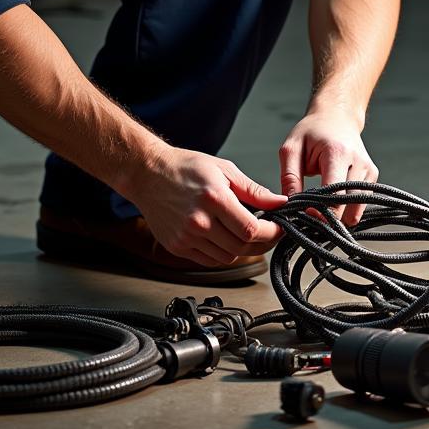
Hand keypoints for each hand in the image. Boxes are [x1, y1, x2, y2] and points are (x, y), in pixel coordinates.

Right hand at [125, 145, 285, 265]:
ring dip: (242, 249)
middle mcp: (199, 221)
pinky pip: (209, 260)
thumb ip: (254, 190)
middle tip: (269, 233)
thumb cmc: (185, 168)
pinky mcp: (177, 247)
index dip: (272, 233)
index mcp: (214, 199)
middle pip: (242, 247)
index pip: (252, 230)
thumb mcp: (224, 169)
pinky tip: (223, 237)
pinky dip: (222, 253)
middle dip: (262, 243)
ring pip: (227, 257)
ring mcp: (186, 237)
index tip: (279, 228)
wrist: (148, 174)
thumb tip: (280, 202)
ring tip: (243, 233)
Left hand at [278, 111, 378, 225]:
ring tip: (321, 207)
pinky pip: (360, 204)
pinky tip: (333, 201)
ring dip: (338, 216)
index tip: (305, 216)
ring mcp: (369, 170)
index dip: (320, 212)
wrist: (336, 116)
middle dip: (328, 218)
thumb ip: (289, 178)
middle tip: (310, 217)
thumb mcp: (291, 149)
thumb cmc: (311, 132)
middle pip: (347, 206)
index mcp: (337, 153)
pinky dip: (346, 209)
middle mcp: (359, 162)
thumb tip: (290, 207)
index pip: (334, 194)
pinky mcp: (373, 176)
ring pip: (356, 210)